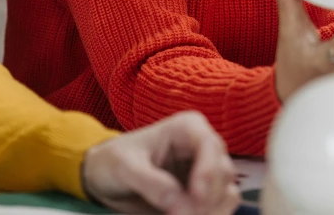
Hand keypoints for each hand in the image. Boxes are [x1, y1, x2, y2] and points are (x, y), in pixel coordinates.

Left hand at [82, 111, 239, 214]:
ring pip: (228, 192)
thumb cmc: (114, 161)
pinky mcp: (204, 193)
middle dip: (208, 198)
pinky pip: (221, 207)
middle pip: (224, 171)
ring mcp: (206, 170)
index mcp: (187, 127)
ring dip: (212, 210)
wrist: (105, 177)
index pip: (210, 145)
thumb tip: (181, 207)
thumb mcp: (125, 168)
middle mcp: (203, 146)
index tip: (197, 199)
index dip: (209, 173)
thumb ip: (152, 183)